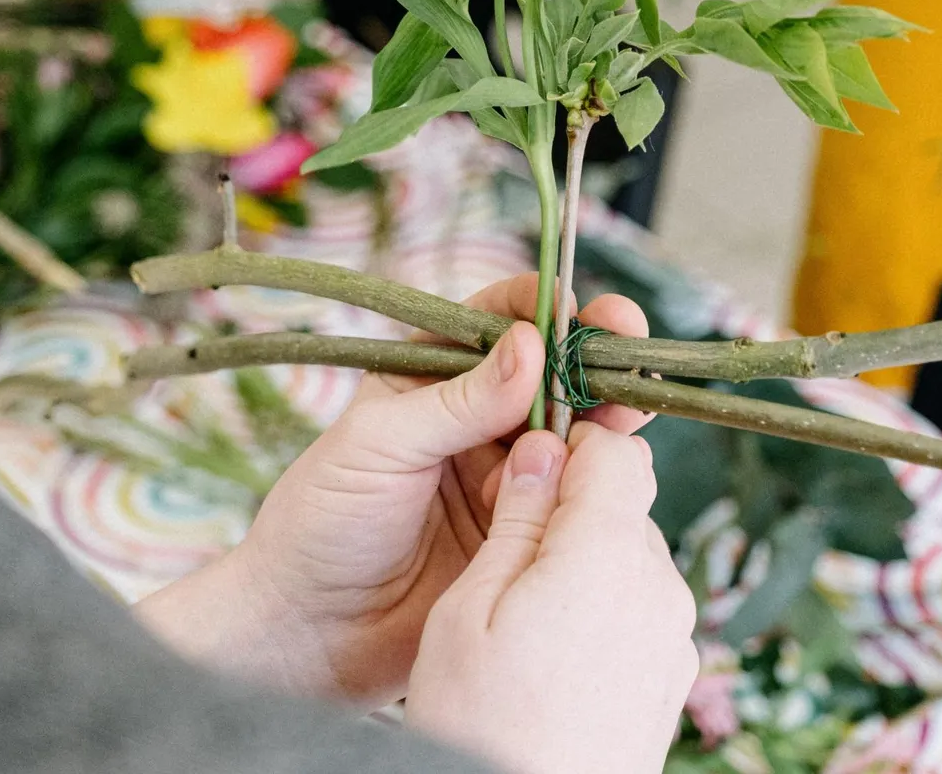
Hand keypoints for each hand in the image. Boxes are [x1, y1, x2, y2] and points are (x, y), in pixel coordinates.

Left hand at [134, 275, 653, 704]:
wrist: (314, 633)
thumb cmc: (321, 523)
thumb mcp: (379, 445)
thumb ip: (455, 401)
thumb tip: (530, 347)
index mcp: (430, 376)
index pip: (496, 321)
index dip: (540, 307)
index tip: (572, 309)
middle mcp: (477, 418)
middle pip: (553, 369)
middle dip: (594, 352)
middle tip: (627, 340)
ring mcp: (508, 474)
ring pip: (576, 428)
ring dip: (606, 414)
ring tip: (627, 410)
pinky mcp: (528, 528)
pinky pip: (576, 493)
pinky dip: (598, 480)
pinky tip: (606, 475)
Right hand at [404, 422, 698, 773]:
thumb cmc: (482, 727)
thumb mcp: (468, 612)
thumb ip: (513, 521)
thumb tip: (541, 450)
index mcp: (610, 557)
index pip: (617, 451)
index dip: (570, 445)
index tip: (522, 468)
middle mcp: (661, 590)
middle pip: (625, 505)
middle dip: (571, 510)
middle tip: (504, 551)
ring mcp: (676, 639)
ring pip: (632, 559)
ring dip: (586, 563)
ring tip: (522, 619)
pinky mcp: (674, 679)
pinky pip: (641, 612)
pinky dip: (603, 612)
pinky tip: (554, 657)